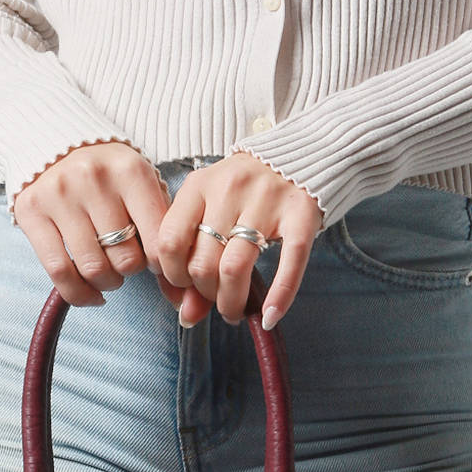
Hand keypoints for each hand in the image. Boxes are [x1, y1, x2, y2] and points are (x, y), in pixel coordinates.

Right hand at [10, 141, 182, 307]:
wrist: (57, 144)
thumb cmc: (111, 177)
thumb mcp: (142, 188)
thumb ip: (162, 231)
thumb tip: (178, 296)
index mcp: (131, 171)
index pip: (157, 241)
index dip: (161, 265)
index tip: (155, 264)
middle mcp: (94, 179)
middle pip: (126, 259)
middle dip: (131, 271)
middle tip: (127, 263)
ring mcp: (59, 195)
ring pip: (93, 269)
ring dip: (107, 283)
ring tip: (109, 274)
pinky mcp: (31, 211)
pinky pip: (58, 271)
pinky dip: (78, 293)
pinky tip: (90, 293)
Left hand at [156, 152, 324, 330]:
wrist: (300, 153)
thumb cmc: (245, 190)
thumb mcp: (212, 207)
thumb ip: (193, 254)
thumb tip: (187, 316)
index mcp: (199, 185)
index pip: (169, 241)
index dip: (172, 275)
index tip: (185, 287)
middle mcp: (230, 189)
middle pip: (202, 262)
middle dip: (205, 294)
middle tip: (216, 302)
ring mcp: (267, 200)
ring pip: (235, 268)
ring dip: (232, 301)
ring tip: (235, 311)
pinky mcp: (302, 212)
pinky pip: (289, 263)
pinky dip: (279, 297)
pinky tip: (270, 317)